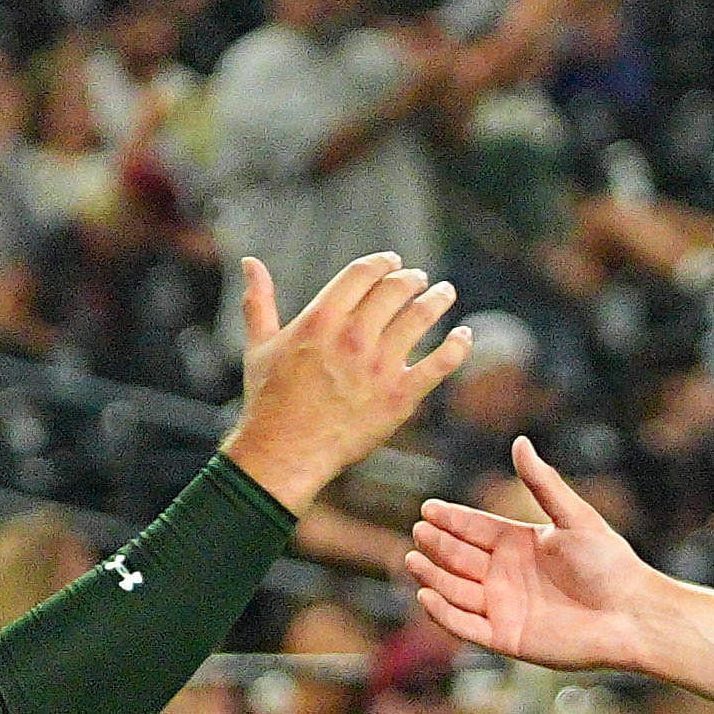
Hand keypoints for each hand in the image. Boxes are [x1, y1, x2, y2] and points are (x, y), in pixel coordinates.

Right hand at [218, 252, 468, 510]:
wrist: (285, 452)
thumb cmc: (269, 400)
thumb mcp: (260, 344)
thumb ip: (258, 300)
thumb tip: (249, 262)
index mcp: (321, 318)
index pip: (363, 273)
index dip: (382, 262)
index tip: (393, 261)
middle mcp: (354, 336)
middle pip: (396, 290)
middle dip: (411, 279)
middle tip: (420, 279)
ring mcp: (380, 366)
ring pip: (421, 317)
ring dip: (438, 299)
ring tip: (444, 293)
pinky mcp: (401, 397)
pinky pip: (440, 364)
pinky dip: (457, 346)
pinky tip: (464, 335)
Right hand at [408, 437, 658, 672]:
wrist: (630, 614)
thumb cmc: (609, 563)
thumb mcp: (574, 517)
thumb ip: (542, 484)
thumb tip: (520, 441)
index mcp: (520, 544)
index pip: (475, 529)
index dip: (451, 520)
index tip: (427, 508)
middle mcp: (506, 575)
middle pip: (459, 558)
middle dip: (437, 545)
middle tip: (419, 531)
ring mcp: (504, 607)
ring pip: (456, 590)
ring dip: (433, 576)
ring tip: (413, 559)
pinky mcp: (506, 638)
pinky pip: (466, 626)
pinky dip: (444, 613)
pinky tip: (427, 595)